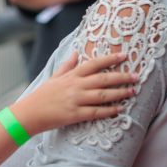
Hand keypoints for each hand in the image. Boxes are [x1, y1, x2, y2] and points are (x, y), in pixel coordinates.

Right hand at [10, 52, 137, 133]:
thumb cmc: (41, 95)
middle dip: (122, 77)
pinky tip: (119, 109)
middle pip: (103, 79)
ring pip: (103, 95)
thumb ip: (67, 65)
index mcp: (71, 75)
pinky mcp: (75, 114)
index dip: (110, 59)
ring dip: (119, 93)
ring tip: (132, 92)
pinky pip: (96, 112)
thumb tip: (76, 52)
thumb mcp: (54, 77)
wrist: (29, 113)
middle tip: (136, 76)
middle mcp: (75, 86)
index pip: (94, 64)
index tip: (124, 56)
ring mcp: (75, 100)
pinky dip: (109, 111)